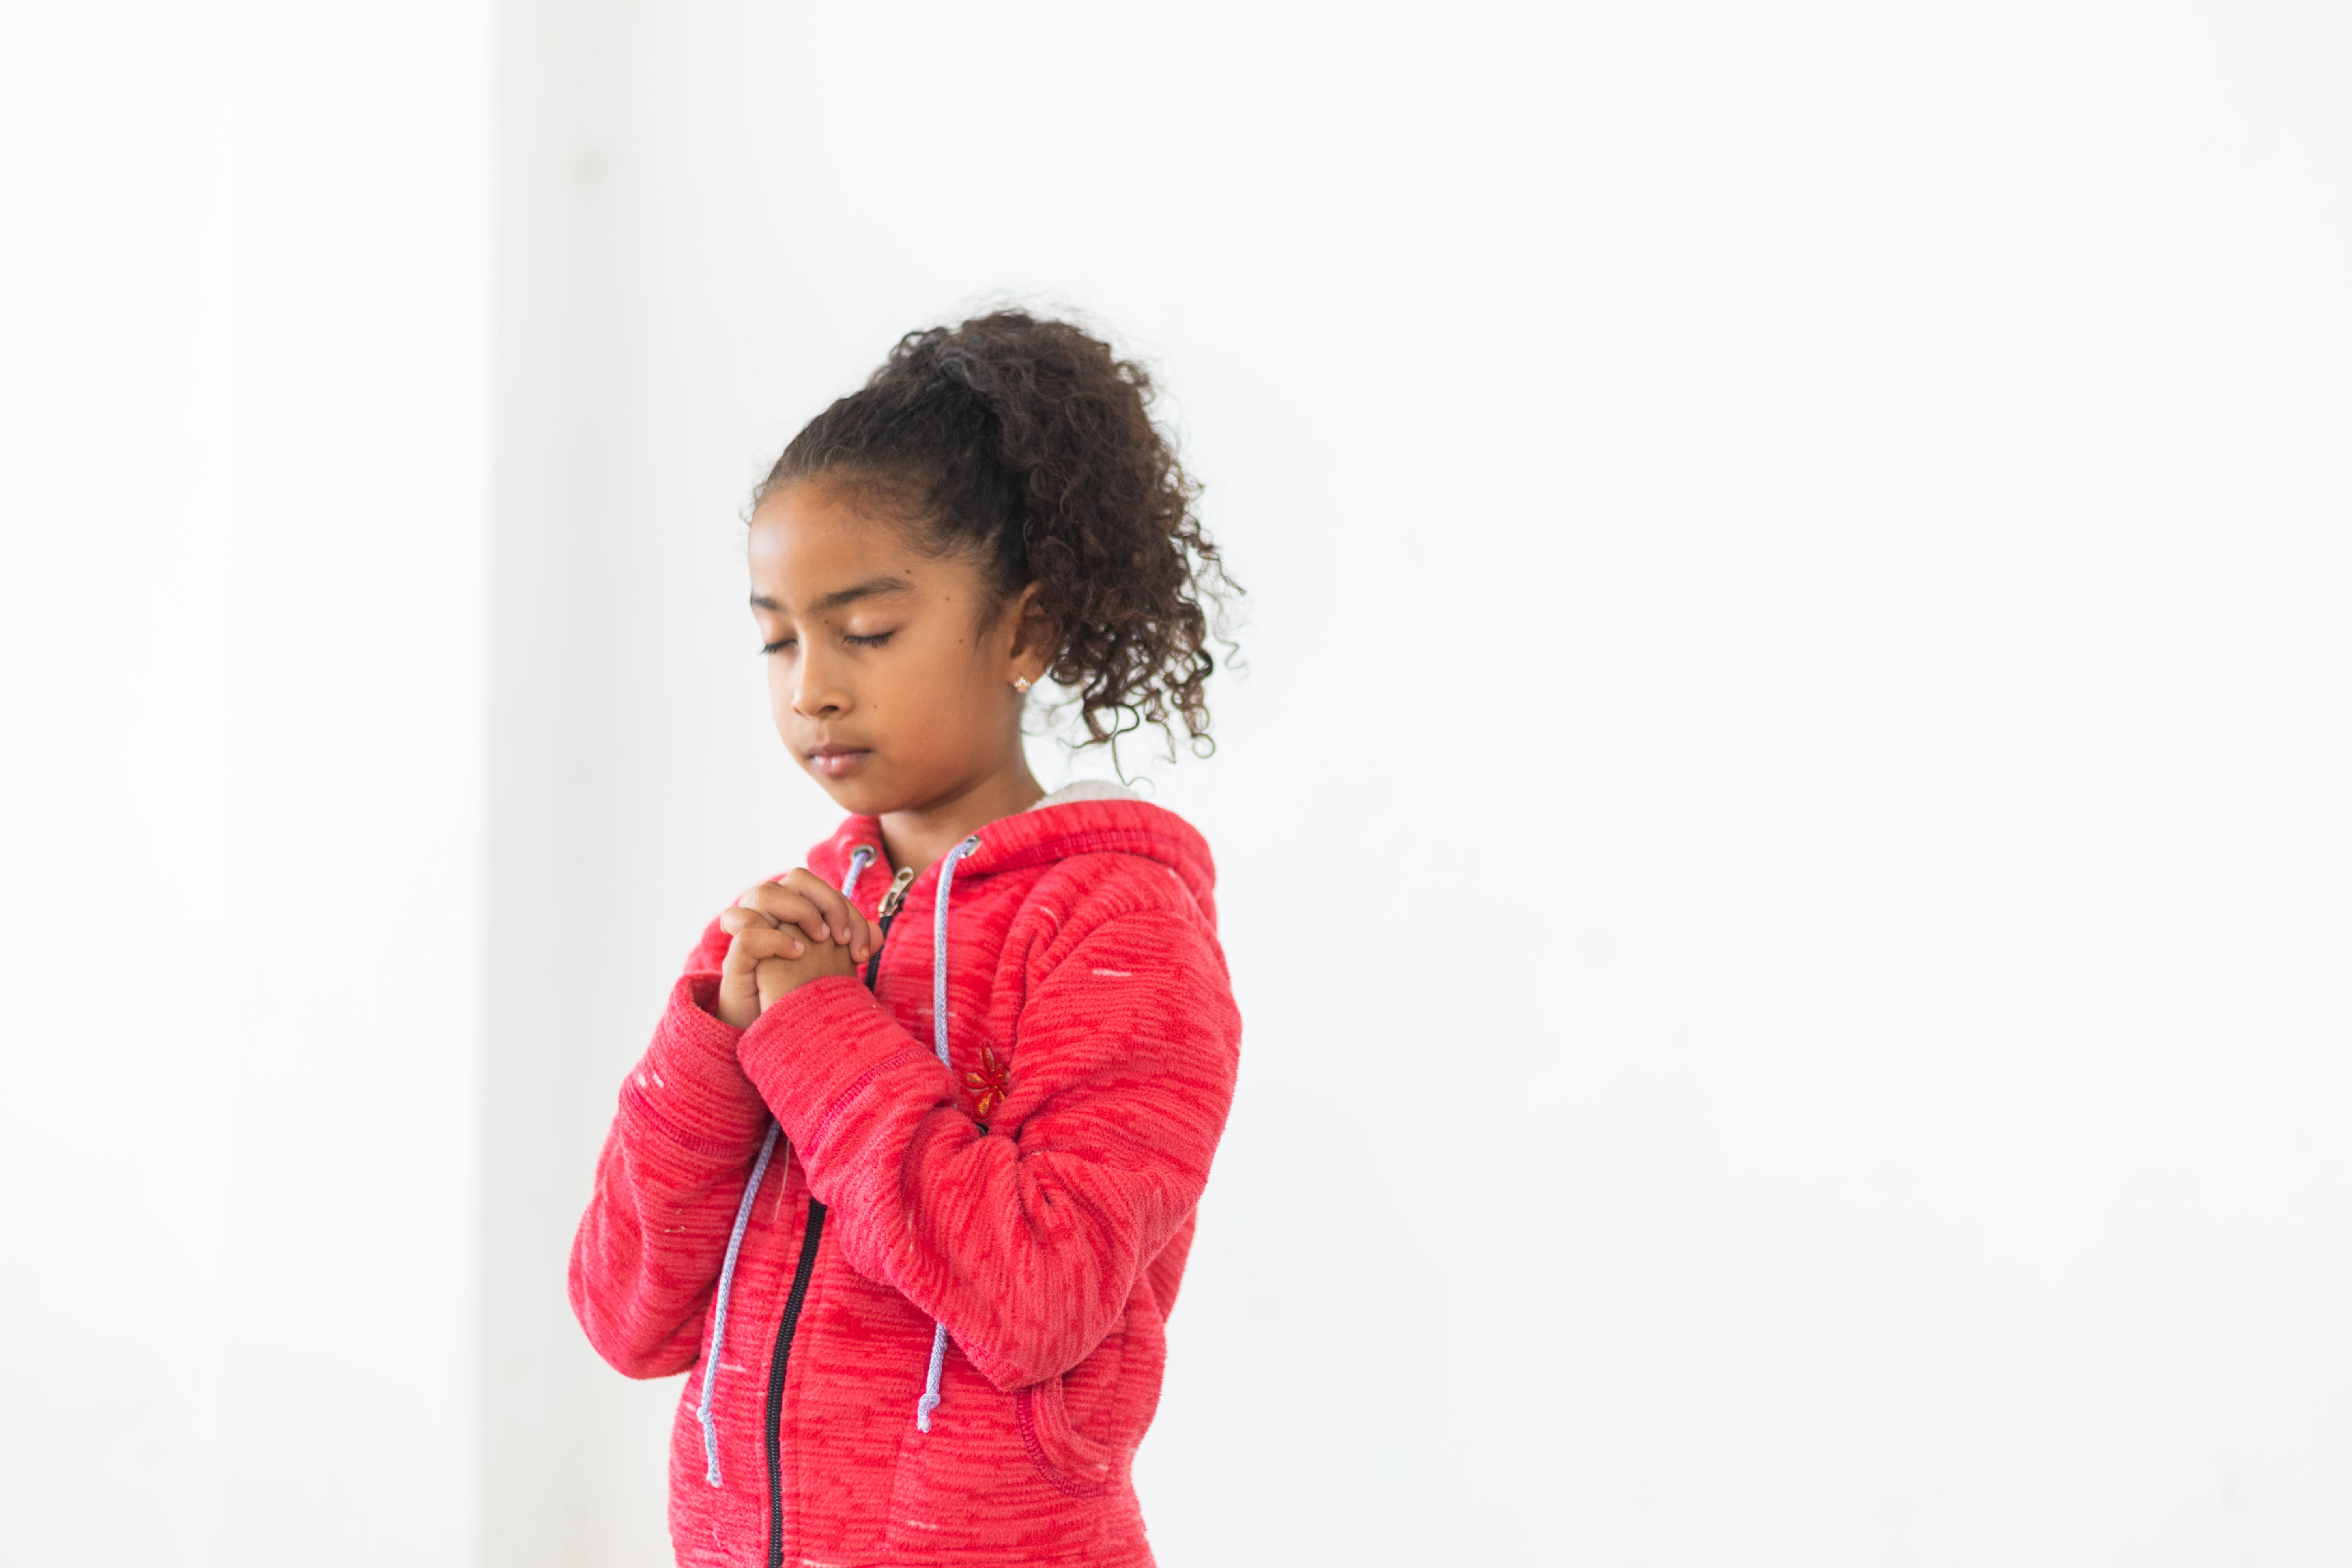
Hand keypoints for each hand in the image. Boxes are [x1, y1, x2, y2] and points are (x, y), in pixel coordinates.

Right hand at [714, 868, 877, 1027]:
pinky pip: (747, 928)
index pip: (824, 890)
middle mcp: (770, 909)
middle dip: (829, 903)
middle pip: (798, 879)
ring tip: (822, 940)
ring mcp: (750, 927)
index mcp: (794, 905)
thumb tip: (878, 935)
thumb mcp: (831, 964)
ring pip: (765, 893)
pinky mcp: (735, 951)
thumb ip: (852, 945)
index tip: (864, 950)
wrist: (767, 1021)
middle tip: (843, 939)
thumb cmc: (800, 987)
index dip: (849, 912)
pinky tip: (797, 953)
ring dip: (801, 911)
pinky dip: (774, 937)